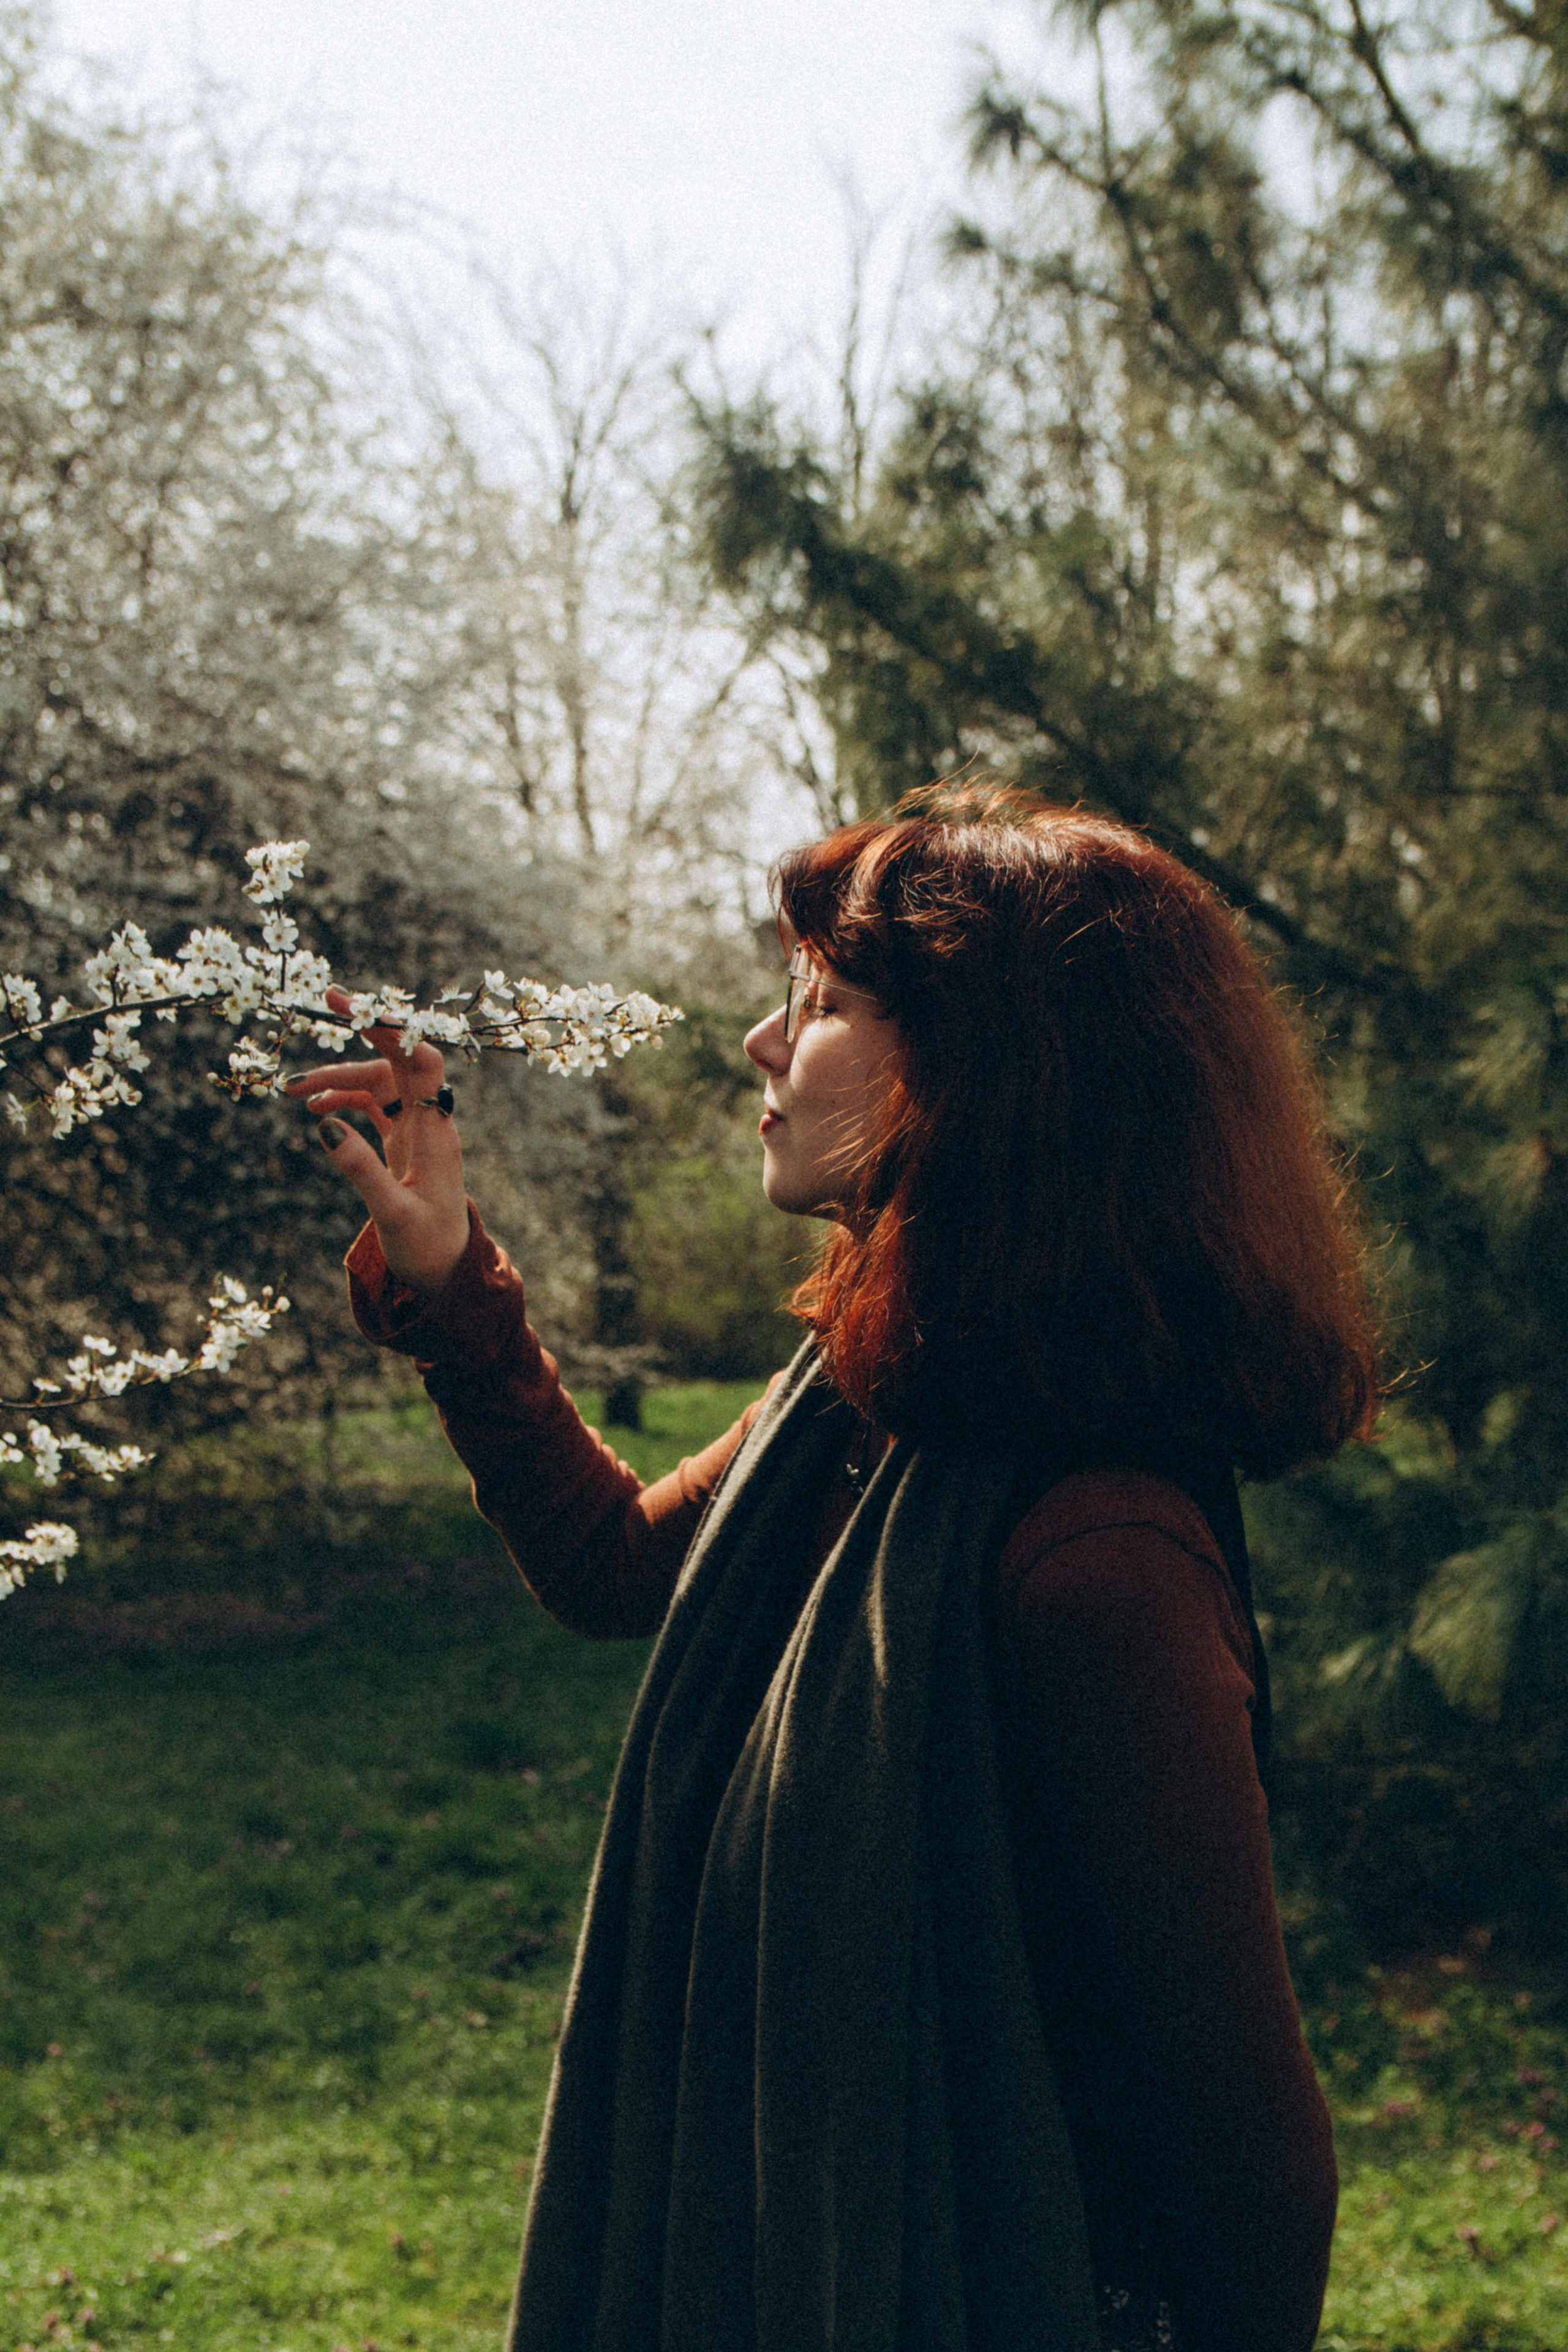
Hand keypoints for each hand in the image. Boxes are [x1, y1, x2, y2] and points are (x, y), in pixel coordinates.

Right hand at [286, 988, 471, 1295]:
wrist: (447, 1273)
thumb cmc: (427, 1248)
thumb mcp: (391, 1214)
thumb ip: (359, 1170)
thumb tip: (324, 1124)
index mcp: (435, 1131)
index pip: (420, 1059)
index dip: (391, 1027)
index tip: (354, 1006)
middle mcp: (429, 1122)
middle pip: (396, 1061)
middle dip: (360, 1035)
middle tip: (322, 1006)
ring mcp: (416, 1131)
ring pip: (379, 1084)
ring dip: (339, 1079)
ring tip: (291, 1091)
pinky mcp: (404, 1144)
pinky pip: (375, 1107)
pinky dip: (346, 1101)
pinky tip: (316, 1109)